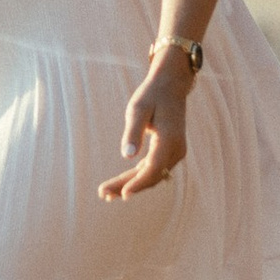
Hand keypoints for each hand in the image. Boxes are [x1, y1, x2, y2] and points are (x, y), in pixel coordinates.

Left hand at [99, 54, 192, 199]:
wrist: (170, 85)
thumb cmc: (151, 95)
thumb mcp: (138, 109)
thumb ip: (133, 131)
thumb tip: (127, 156)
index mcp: (169, 140)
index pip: (154, 169)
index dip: (138, 184)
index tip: (122, 195)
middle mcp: (176, 150)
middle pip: (151, 176)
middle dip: (127, 186)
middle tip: (103, 194)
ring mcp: (175, 153)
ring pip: (152, 175)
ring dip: (130, 183)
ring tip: (106, 193)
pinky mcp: (169, 152)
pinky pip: (153, 168)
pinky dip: (137, 176)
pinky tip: (120, 183)